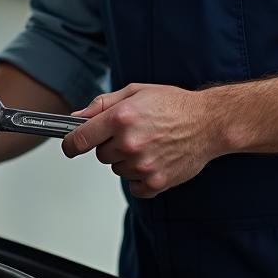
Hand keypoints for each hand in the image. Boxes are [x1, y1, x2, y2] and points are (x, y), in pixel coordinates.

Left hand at [61, 83, 216, 197]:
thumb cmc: (174, 105)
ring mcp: (142, 165)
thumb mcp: (135, 91)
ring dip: (127, 159)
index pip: (78, 139)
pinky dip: (140, 176)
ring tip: (149, 143)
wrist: (209, 123)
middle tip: (132, 133)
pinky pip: (134, 186)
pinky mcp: (155, 182)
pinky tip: (155, 159)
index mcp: (120, 118)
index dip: (69, 143)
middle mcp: (129, 143)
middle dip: (110, 145)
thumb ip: (102, 104)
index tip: (69, 146)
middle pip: (100, 155)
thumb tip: (76, 117)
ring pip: (117, 170)